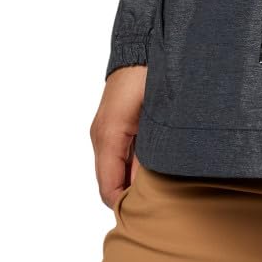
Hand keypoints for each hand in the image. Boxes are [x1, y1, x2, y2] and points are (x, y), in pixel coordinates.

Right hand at [92, 64, 146, 209]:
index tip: (148, 216)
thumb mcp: (155, 120)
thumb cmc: (151, 77)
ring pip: (114, 170)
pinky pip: (118, 155)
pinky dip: (131, 166)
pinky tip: (154, 167)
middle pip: (110, 182)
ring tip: (160, 189)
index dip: (125, 206)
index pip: (109, 188)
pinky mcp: (112, 125)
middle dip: (130, 196)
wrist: (143, 45)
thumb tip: (147, 189)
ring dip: (132, 180)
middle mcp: (101, 136)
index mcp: (108, 136)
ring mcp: (104, 131)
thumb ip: (149, 155)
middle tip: (159, 206)